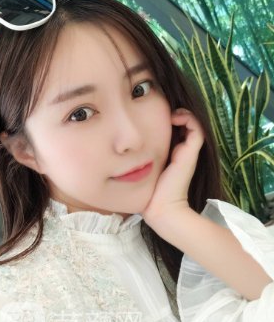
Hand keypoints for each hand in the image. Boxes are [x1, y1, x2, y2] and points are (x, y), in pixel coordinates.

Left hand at [142, 108, 204, 233]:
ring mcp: (188, 152)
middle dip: (178, 115)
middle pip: (187, 126)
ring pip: (194, 125)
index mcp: (173, 155)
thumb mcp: (145, 169)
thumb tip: (126, 149)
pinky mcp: (190, 153)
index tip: (158, 118)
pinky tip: (174, 119)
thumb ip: (142, 159)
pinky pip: (196, 129)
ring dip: (184, 115)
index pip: (177, 132)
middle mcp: (182, 152)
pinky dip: (189, 119)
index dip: (171, 121)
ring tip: (172, 114)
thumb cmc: (150, 191)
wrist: (161, 207)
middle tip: (166, 113)